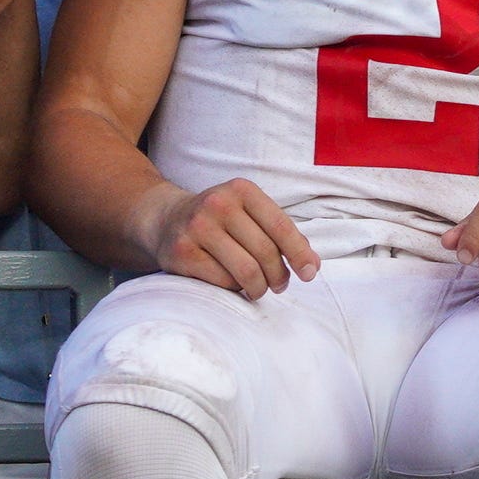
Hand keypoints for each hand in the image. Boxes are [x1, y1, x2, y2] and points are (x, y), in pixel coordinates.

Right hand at [147, 179, 315, 298]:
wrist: (166, 220)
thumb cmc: (220, 221)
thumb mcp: (249, 214)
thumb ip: (281, 235)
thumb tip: (312, 266)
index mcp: (241, 190)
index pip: (280, 226)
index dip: (299, 253)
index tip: (309, 274)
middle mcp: (218, 204)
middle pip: (265, 253)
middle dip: (279, 276)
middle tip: (279, 285)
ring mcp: (197, 228)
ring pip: (246, 271)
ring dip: (259, 287)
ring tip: (259, 288)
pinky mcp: (182, 252)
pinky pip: (223, 282)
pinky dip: (234, 289)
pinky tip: (232, 283)